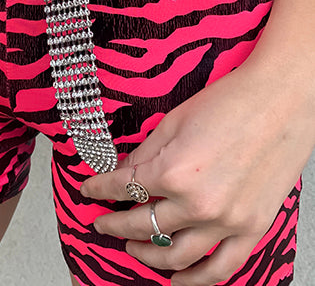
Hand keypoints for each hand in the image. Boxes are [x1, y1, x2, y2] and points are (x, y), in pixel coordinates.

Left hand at [80, 58, 312, 285]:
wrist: (280, 101)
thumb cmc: (229, 102)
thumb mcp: (174, 121)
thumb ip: (145, 153)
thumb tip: (123, 172)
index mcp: (173, 171)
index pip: (123, 189)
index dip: (100, 189)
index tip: (89, 191)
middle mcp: (197, 204)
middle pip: (143, 225)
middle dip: (115, 225)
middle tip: (102, 223)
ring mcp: (226, 221)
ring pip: (176, 256)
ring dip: (147, 255)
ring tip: (132, 249)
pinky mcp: (252, 228)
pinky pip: (220, 268)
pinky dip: (196, 280)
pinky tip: (178, 279)